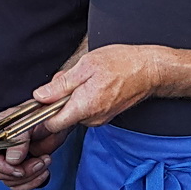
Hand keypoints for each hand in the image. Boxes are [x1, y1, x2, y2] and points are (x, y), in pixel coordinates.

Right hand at [0, 110, 70, 189]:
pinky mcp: (20, 168)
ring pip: (10, 181)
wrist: (56, 120)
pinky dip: (32, 182)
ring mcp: (9, 160)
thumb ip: (18, 139)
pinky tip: (44, 172)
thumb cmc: (39, 114)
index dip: (2, 166)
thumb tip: (12, 160)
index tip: (20, 169)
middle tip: (40, 162)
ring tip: (44, 162)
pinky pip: (19, 185)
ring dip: (30, 177)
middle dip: (22, 172)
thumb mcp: (27, 121)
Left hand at [35, 44, 172, 133]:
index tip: (42, 99)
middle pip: (62, 118)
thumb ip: (61, 85)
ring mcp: (100, 119)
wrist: (150, 70)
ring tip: (84, 79)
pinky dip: (83, 99)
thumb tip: (40, 96)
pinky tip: (92, 84)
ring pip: (73, 113)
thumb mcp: (86, 66)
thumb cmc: (122, 64)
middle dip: (59, 100)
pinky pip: (85, 111)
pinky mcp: (105, 116)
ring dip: (72, 98)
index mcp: (84, 107)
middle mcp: (92, 119)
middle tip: (69, 78)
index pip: (52, 125)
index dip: (42, 114)